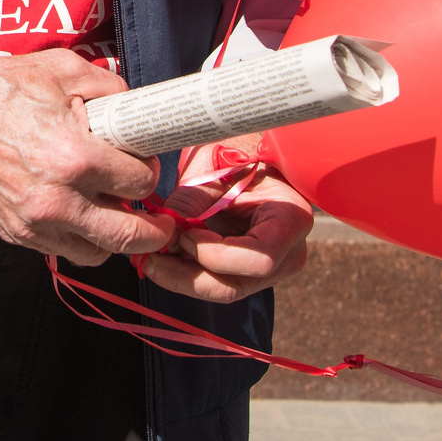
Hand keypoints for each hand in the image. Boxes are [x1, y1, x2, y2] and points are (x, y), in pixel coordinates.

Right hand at [0, 50, 174, 266]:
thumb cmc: (3, 90)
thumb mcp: (63, 70)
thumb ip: (110, 89)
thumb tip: (137, 112)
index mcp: (74, 158)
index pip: (140, 184)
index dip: (147, 171)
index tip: (142, 164)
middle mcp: (58, 200)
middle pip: (130, 236)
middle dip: (153, 229)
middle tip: (160, 220)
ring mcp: (35, 224)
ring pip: (98, 253)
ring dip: (114, 237)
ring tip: (115, 215)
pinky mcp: (17, 234)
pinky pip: (64, 251)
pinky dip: (79, 239)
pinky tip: (80, 214)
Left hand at [140, 153, 313, 303]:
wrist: (250, 153)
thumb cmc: (236, 151)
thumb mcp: (213, 167)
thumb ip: (190, 200)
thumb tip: (165, 232)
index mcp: (291, 219)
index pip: (258, 259)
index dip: (213, 254)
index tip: (183, 234)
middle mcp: (287, 253)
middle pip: (233, 286)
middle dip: (185, 275)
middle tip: (150, 257)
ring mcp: (269, 269)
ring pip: (219, 289)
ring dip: (180, 276)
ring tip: (152, 256)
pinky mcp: (247, 272)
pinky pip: (214, 282)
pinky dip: (185, 272)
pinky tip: (163, 257)